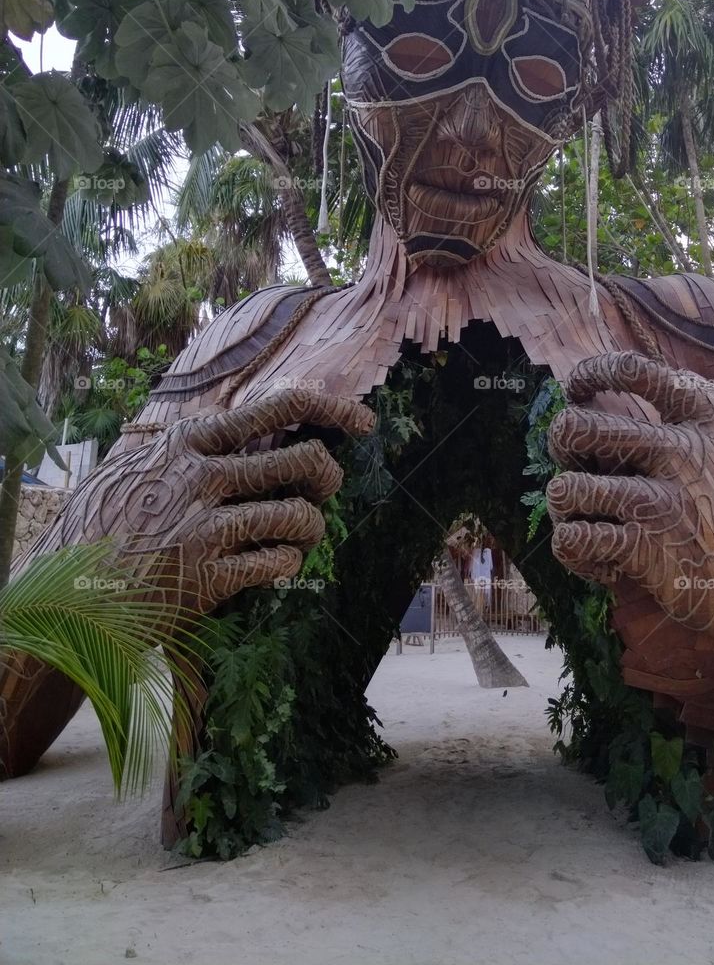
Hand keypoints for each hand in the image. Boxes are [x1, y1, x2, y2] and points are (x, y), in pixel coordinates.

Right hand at [47, 390, 373, 614]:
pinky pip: (279, 561)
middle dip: (327, 476)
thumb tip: (246, 428)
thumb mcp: (139, 466)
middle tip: (323, 489)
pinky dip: (287, 563)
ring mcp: (207, 525)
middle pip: (303, 460)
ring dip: (311, 526)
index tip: (364, 422)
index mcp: (190, 442)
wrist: (68, 588)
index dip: (332, 409)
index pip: (278, 406)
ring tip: (301, 533)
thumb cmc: (103, 524)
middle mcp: (203, 477)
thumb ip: (190, 449)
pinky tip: (274, 564)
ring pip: (300, 514)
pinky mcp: (210, 574)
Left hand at [546, 352, 713, 669]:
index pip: (635, 372)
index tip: (580, 388)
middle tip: (573, 459)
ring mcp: (662, 504)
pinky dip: (575, 551)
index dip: (594, 372)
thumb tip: (705, 396)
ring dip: (564, 502)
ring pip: (567, 487)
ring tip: (578, 514)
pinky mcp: (649, 555)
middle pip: (582, 428)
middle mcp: (681, 454)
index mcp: (711, 422)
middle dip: (563, 442)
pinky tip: (599, 560)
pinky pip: (577, 542)